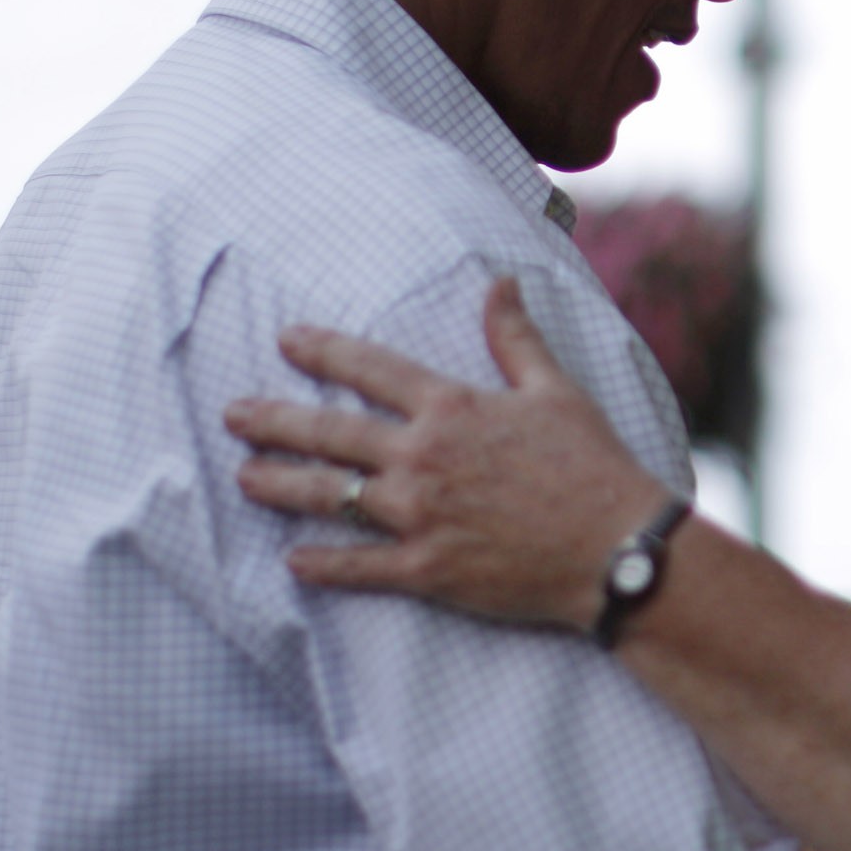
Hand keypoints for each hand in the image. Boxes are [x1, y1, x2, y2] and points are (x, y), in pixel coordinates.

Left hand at [226, 278, 661, 633]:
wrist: (616, 547)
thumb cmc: (593, 465)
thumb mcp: (557, 390)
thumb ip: (516, 338)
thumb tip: (502, 281)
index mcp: (452, 408)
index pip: (371, 370)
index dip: (324, 352)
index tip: (287, 340)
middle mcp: (423, 458)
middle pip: (330, 433)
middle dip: (275, 420)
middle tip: (234, 415)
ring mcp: (420, 515)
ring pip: (329, 496)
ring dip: (280, 485)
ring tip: (245, 477)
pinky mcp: (428, 568)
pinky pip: (359, 566)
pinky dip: (322, 565)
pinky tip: (291, 561)